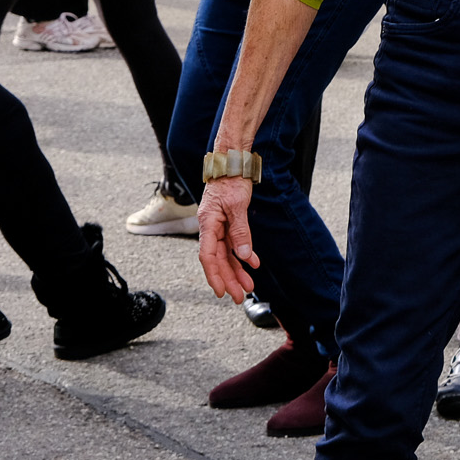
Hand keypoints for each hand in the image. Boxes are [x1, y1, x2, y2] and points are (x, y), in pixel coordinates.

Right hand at [197, 173, 259, 302]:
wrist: (233, 162)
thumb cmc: (231, 180)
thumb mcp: (237, 205)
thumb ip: (240, 231)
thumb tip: (244, 255)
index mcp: (207, 223)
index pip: (208, 256)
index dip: (214, 275)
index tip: (221, 291)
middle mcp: (211, 228)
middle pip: (218, 260)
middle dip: (228, 279)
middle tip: (239, 297)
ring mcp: (219, 227)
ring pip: (226, 255)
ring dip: (237, 271)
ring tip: (248, 286)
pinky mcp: (227, 224)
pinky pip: (233, 244)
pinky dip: (243, 255)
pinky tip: (252, 265)